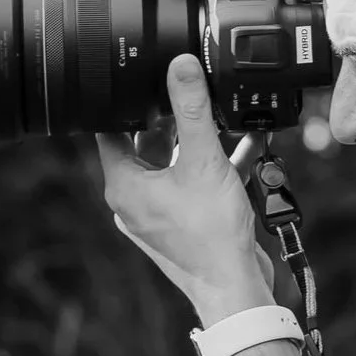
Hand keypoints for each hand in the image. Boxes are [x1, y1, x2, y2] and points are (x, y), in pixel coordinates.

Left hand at [97, 54, 276, 325]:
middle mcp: (135, 201)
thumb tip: (181, 67)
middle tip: (187, 91)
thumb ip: (192, 110)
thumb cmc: (211, 235)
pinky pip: (196, 183)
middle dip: (168, 117)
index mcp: (124, 185)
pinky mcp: (185, 224)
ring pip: (172, 164)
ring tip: (220, 114)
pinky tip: (247, 145)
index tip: (143, 77)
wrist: (235, 287)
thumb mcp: (203, 161)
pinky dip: (217, 163)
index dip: (124, 100)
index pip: (108, 130)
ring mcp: (159, 214)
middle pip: (143, 144)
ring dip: (197, 140)